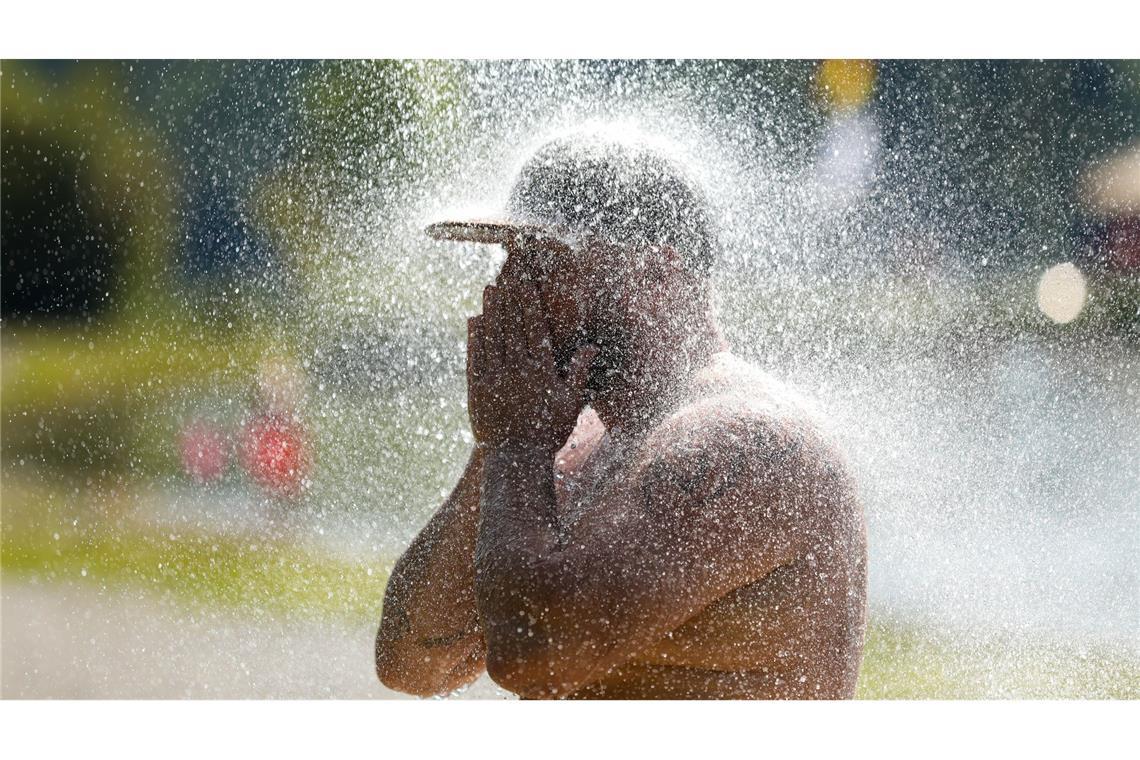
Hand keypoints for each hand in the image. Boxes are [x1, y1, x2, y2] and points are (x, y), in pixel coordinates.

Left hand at [466, 279, 596, 454]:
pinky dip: (474, 336)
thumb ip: (578, 370)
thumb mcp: (571, 401)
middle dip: (509, 298)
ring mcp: (495, 378)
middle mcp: (517, 369)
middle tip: (506, 274)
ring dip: (491, 311)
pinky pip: (475, 357)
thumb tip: (592, 346)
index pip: (534, 326)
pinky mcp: (477, 390)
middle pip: (512, 325)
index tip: (526, 281)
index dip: (529, 301)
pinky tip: (474, 320)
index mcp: (541, 370)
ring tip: (490, 290)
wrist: (516, 461)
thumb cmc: (549, 433)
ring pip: (492, 337)